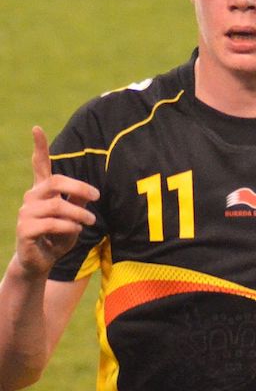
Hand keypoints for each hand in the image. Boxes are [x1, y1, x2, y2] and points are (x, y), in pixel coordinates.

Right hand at [15, 126, 99, 279]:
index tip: (37, 128)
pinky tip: (75, 229)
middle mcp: (32, 198)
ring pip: (57, 205)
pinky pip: (52, 223)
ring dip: (79, 213)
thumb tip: (88, 191)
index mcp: (42, 191)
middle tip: (96, 196)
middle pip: (55, 181)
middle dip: (79, 187)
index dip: (39, 147)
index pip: (39, 165)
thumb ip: (78, 202)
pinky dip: (68, 226)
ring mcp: (26, 213)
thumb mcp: (74, 217)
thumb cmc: (58, 236)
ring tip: (90, 221)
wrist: (40, 262)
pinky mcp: (25, 229)